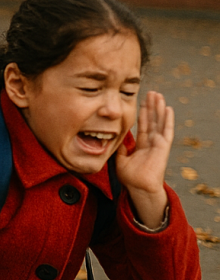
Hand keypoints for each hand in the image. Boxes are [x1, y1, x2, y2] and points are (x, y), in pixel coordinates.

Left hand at [115, 90, 172, 227]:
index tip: (141, 100)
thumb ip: (119, 148)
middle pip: (152, 120)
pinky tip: (168, 108)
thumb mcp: (120, 158)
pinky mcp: (162, 147)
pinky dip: (167, 120)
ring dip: (159, 108)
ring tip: (158, 95)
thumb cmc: (130, 177)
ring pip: (159, 122)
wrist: (138, 188)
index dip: (143, 113)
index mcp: (142, 144)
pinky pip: (166, 131)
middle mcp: (151, 142)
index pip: (143, 124)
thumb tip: (113, 138)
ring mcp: (158, 144)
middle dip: (151, 106)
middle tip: (151, 92)